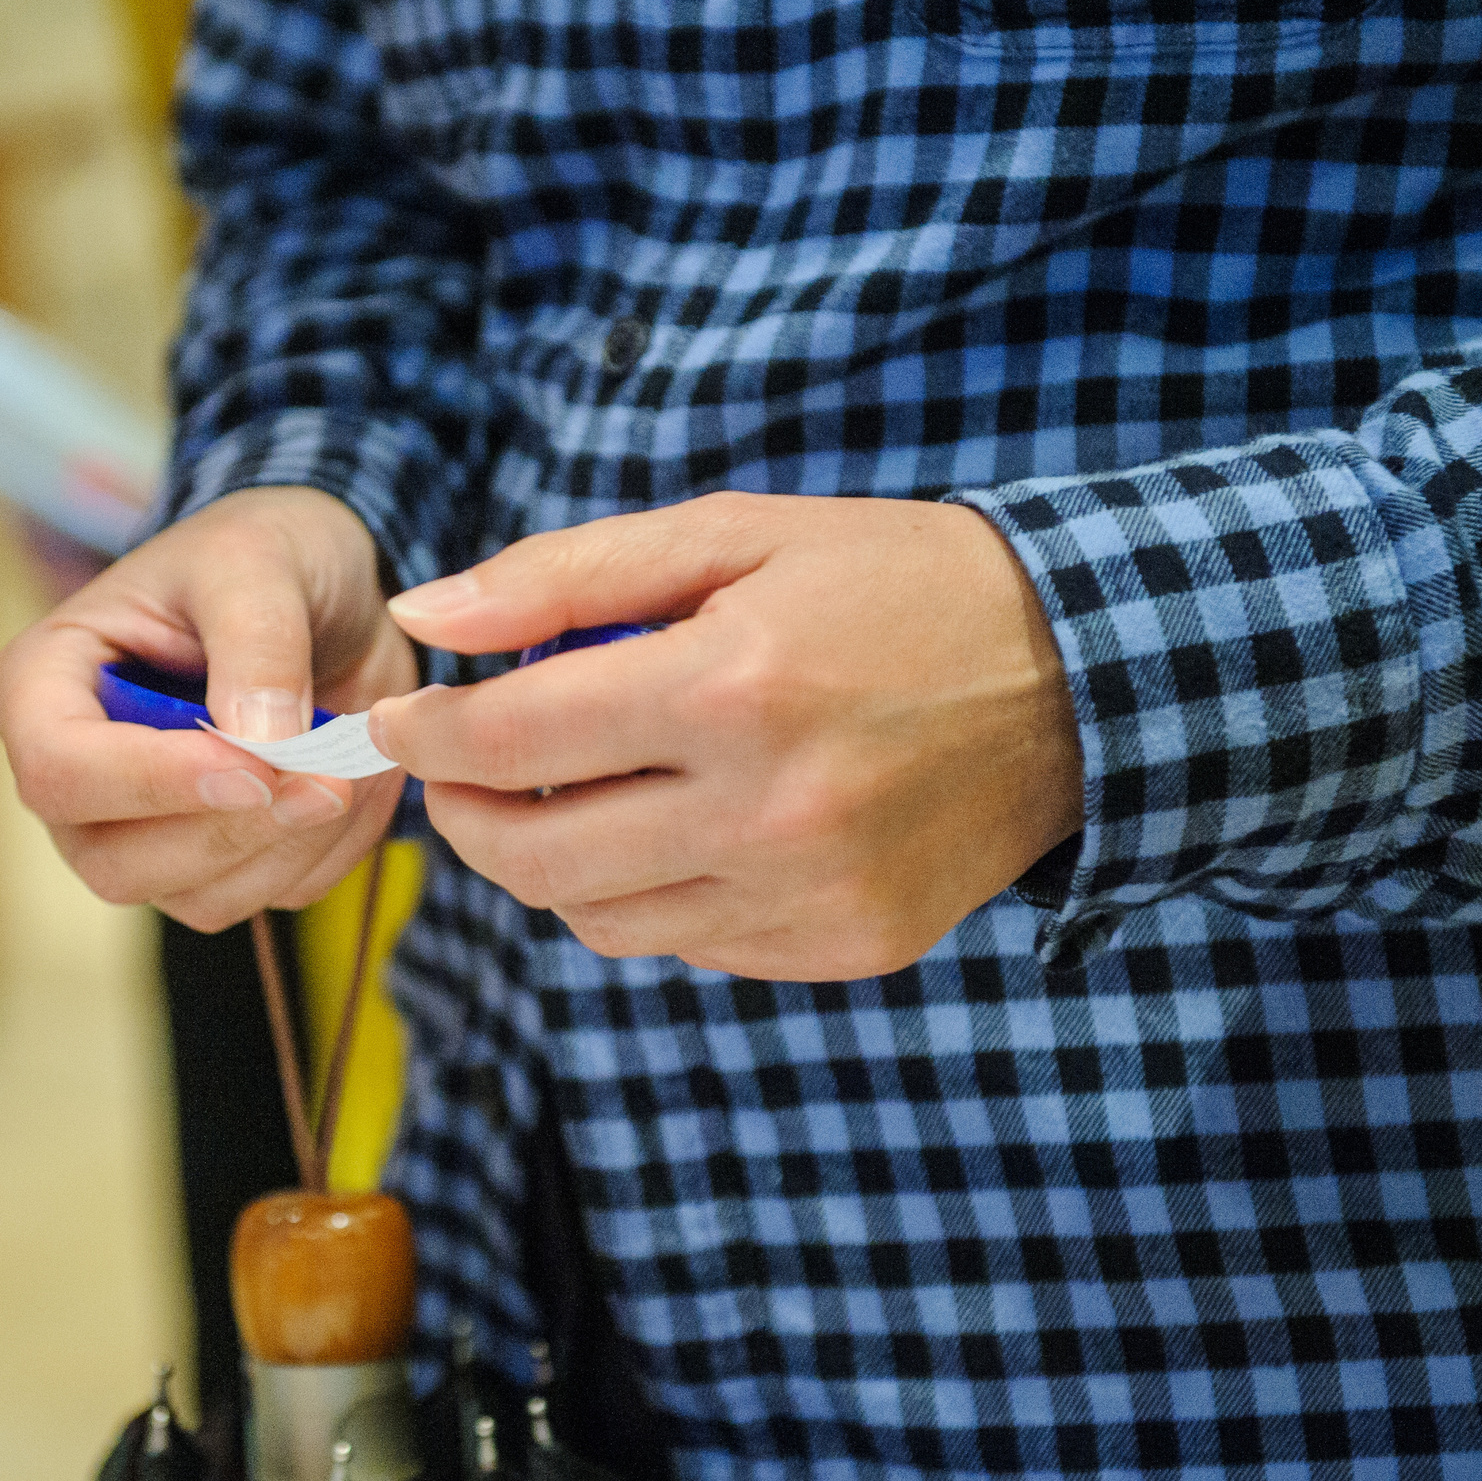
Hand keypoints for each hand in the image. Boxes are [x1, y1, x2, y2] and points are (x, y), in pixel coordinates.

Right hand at [0, 487, 413, 931]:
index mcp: (41, 688)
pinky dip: (325, 852)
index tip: (253, 766)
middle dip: (232, 829)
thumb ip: (256, 641)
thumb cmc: (259, 556)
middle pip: (114, 862)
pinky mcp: (211, 867)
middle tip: (327, 779)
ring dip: (290, 846)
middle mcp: (75, 778)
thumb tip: (260, 744)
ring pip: (195, 898)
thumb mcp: (256, 561)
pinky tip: (352, 783)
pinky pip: (266, 898)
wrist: (325, 591)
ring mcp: (137, 835)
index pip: (58, 770)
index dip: (151, 781)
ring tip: (353, 764)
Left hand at [366, 491, 1082, 979]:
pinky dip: (648, 895)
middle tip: (456, 773)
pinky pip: (686, 945)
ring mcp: (810, 894)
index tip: (401, 721)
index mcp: (732, 686)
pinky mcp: (844, 946)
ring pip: (598, 919)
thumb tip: (423, 617)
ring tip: (571, 790)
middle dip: (464, 816)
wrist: (1081, 676)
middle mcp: (768, 809)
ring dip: (550, 862)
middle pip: (534, 857)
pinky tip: (676, 828)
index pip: (513, 741)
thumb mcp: (731, 534)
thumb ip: (563, 575)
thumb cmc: (887, 583)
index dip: (429, 736)